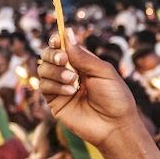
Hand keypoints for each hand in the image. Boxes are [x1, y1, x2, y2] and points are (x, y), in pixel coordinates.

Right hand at [38, 29, 159, 158]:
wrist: (115, 125)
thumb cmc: (115, 98)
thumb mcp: (103, 72)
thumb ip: (83, 55)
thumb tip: (66, 33)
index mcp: (83, 64)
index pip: (64, 47)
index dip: (57, 41)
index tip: (56, 38)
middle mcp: (70, 73)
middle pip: (49, 55)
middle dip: (52, 54)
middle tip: (63, 59)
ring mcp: (61, 87)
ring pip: (43, 69)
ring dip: (56, 71)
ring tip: (73, 80)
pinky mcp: (55, 102)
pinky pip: (44, 86)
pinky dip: (55, 86)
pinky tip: (71, 92)